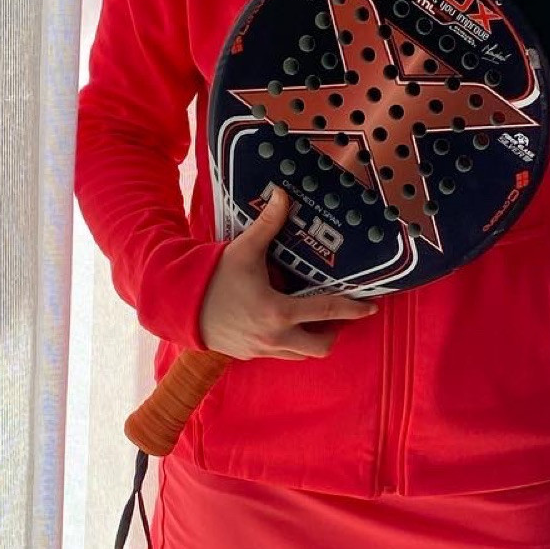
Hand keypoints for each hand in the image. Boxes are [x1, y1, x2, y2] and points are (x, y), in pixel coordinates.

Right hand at [197, 187, 380, 359]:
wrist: (177, 305)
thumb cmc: (211, 277)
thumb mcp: (243, 249)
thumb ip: (268, 223)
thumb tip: (283, 193)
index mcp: (279, 312)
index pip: (327, 311)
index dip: (353, 309)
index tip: (372, 308)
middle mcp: (274, 337)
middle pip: (320, 346)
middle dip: (333, 333)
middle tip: (334, 316)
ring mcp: (261, 350)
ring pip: (300, 354)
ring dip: (309, 339)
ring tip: (309, 319)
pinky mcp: (248, 356)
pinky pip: (279, 355)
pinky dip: (288, 343)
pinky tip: (281, 324)